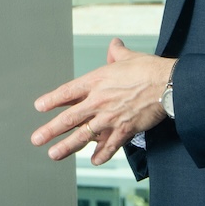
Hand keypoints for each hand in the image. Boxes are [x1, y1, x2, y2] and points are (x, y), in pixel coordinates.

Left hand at [31, 39, 174, 164]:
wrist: (168, 84)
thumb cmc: (149, 69)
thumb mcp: (128, 57)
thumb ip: (117, 53)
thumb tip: (114, 45)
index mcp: (97, 81)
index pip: (68, 92)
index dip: (52, 100)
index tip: (39, 107)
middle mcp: (99, 101)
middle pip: (70, 118)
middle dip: (51, 130)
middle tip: (36, 139)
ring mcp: (110, 117)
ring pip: (84, 135)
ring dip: (67, 146)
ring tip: (53, 154)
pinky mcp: (125, 129)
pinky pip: (110, 146)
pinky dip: (101, 155)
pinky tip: (94, 161)